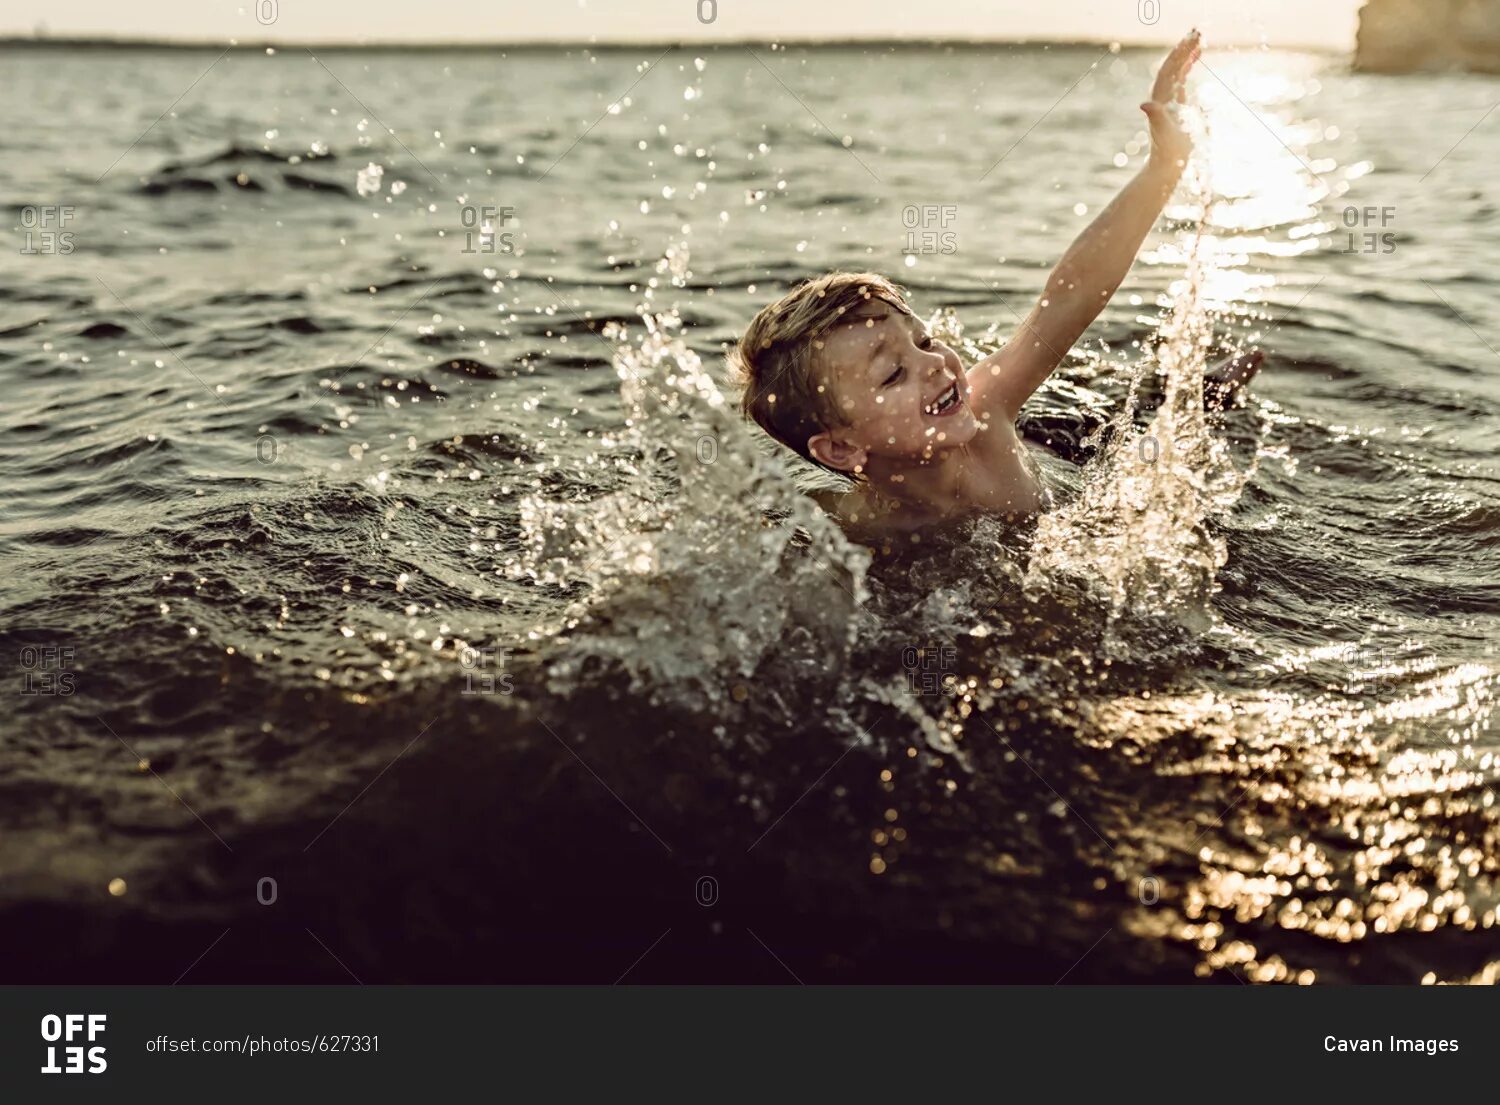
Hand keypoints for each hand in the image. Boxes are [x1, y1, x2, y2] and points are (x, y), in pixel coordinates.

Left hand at [1141, 30, 1199, 170]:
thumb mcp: (1164, 133)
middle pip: (1172, 66)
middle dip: (1183, 48)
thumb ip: (1156, 117)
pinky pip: (1180, 80)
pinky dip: (1187, 67)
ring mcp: (1168, 100)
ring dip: (1186, 55)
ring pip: (1176, 71)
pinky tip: (1194, 59)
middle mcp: (1162, 97)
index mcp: (1160, 99)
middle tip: (1197, 31)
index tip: (1192, 38)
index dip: (1180, 53)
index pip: (1170, 69)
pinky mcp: (1175, 106)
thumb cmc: (1167, 151)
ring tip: (1198, 39)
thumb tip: (1145, 106)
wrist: (1166, 165)